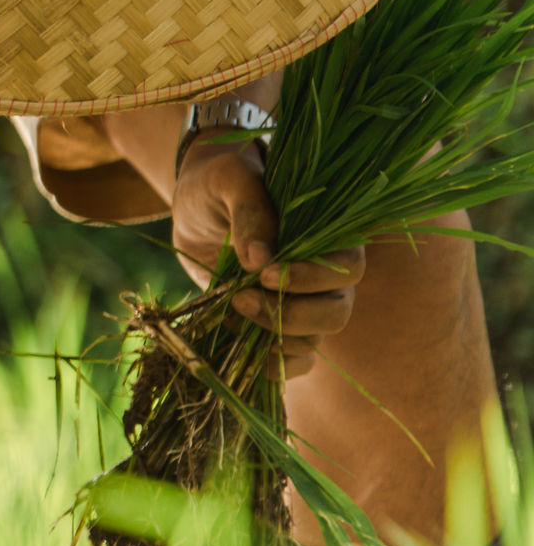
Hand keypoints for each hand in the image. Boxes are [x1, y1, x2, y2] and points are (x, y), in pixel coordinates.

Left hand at [167, 116, 361, 379]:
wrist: (198, 204)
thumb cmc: (220, 183)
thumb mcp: (228, 179)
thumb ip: (249, 208)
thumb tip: (258, 256)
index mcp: (329, 237)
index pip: (348, 268)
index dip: (312, 278)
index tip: (264, 273)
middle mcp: (326, 276)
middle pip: (336, 312)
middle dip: (291, 315)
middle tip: (243, 299)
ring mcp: (303, 304)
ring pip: (315, 338)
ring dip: (277, 337)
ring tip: (233, 312)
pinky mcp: (277, 324)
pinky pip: (296, 360)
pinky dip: (278, 366)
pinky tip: (249, 357)